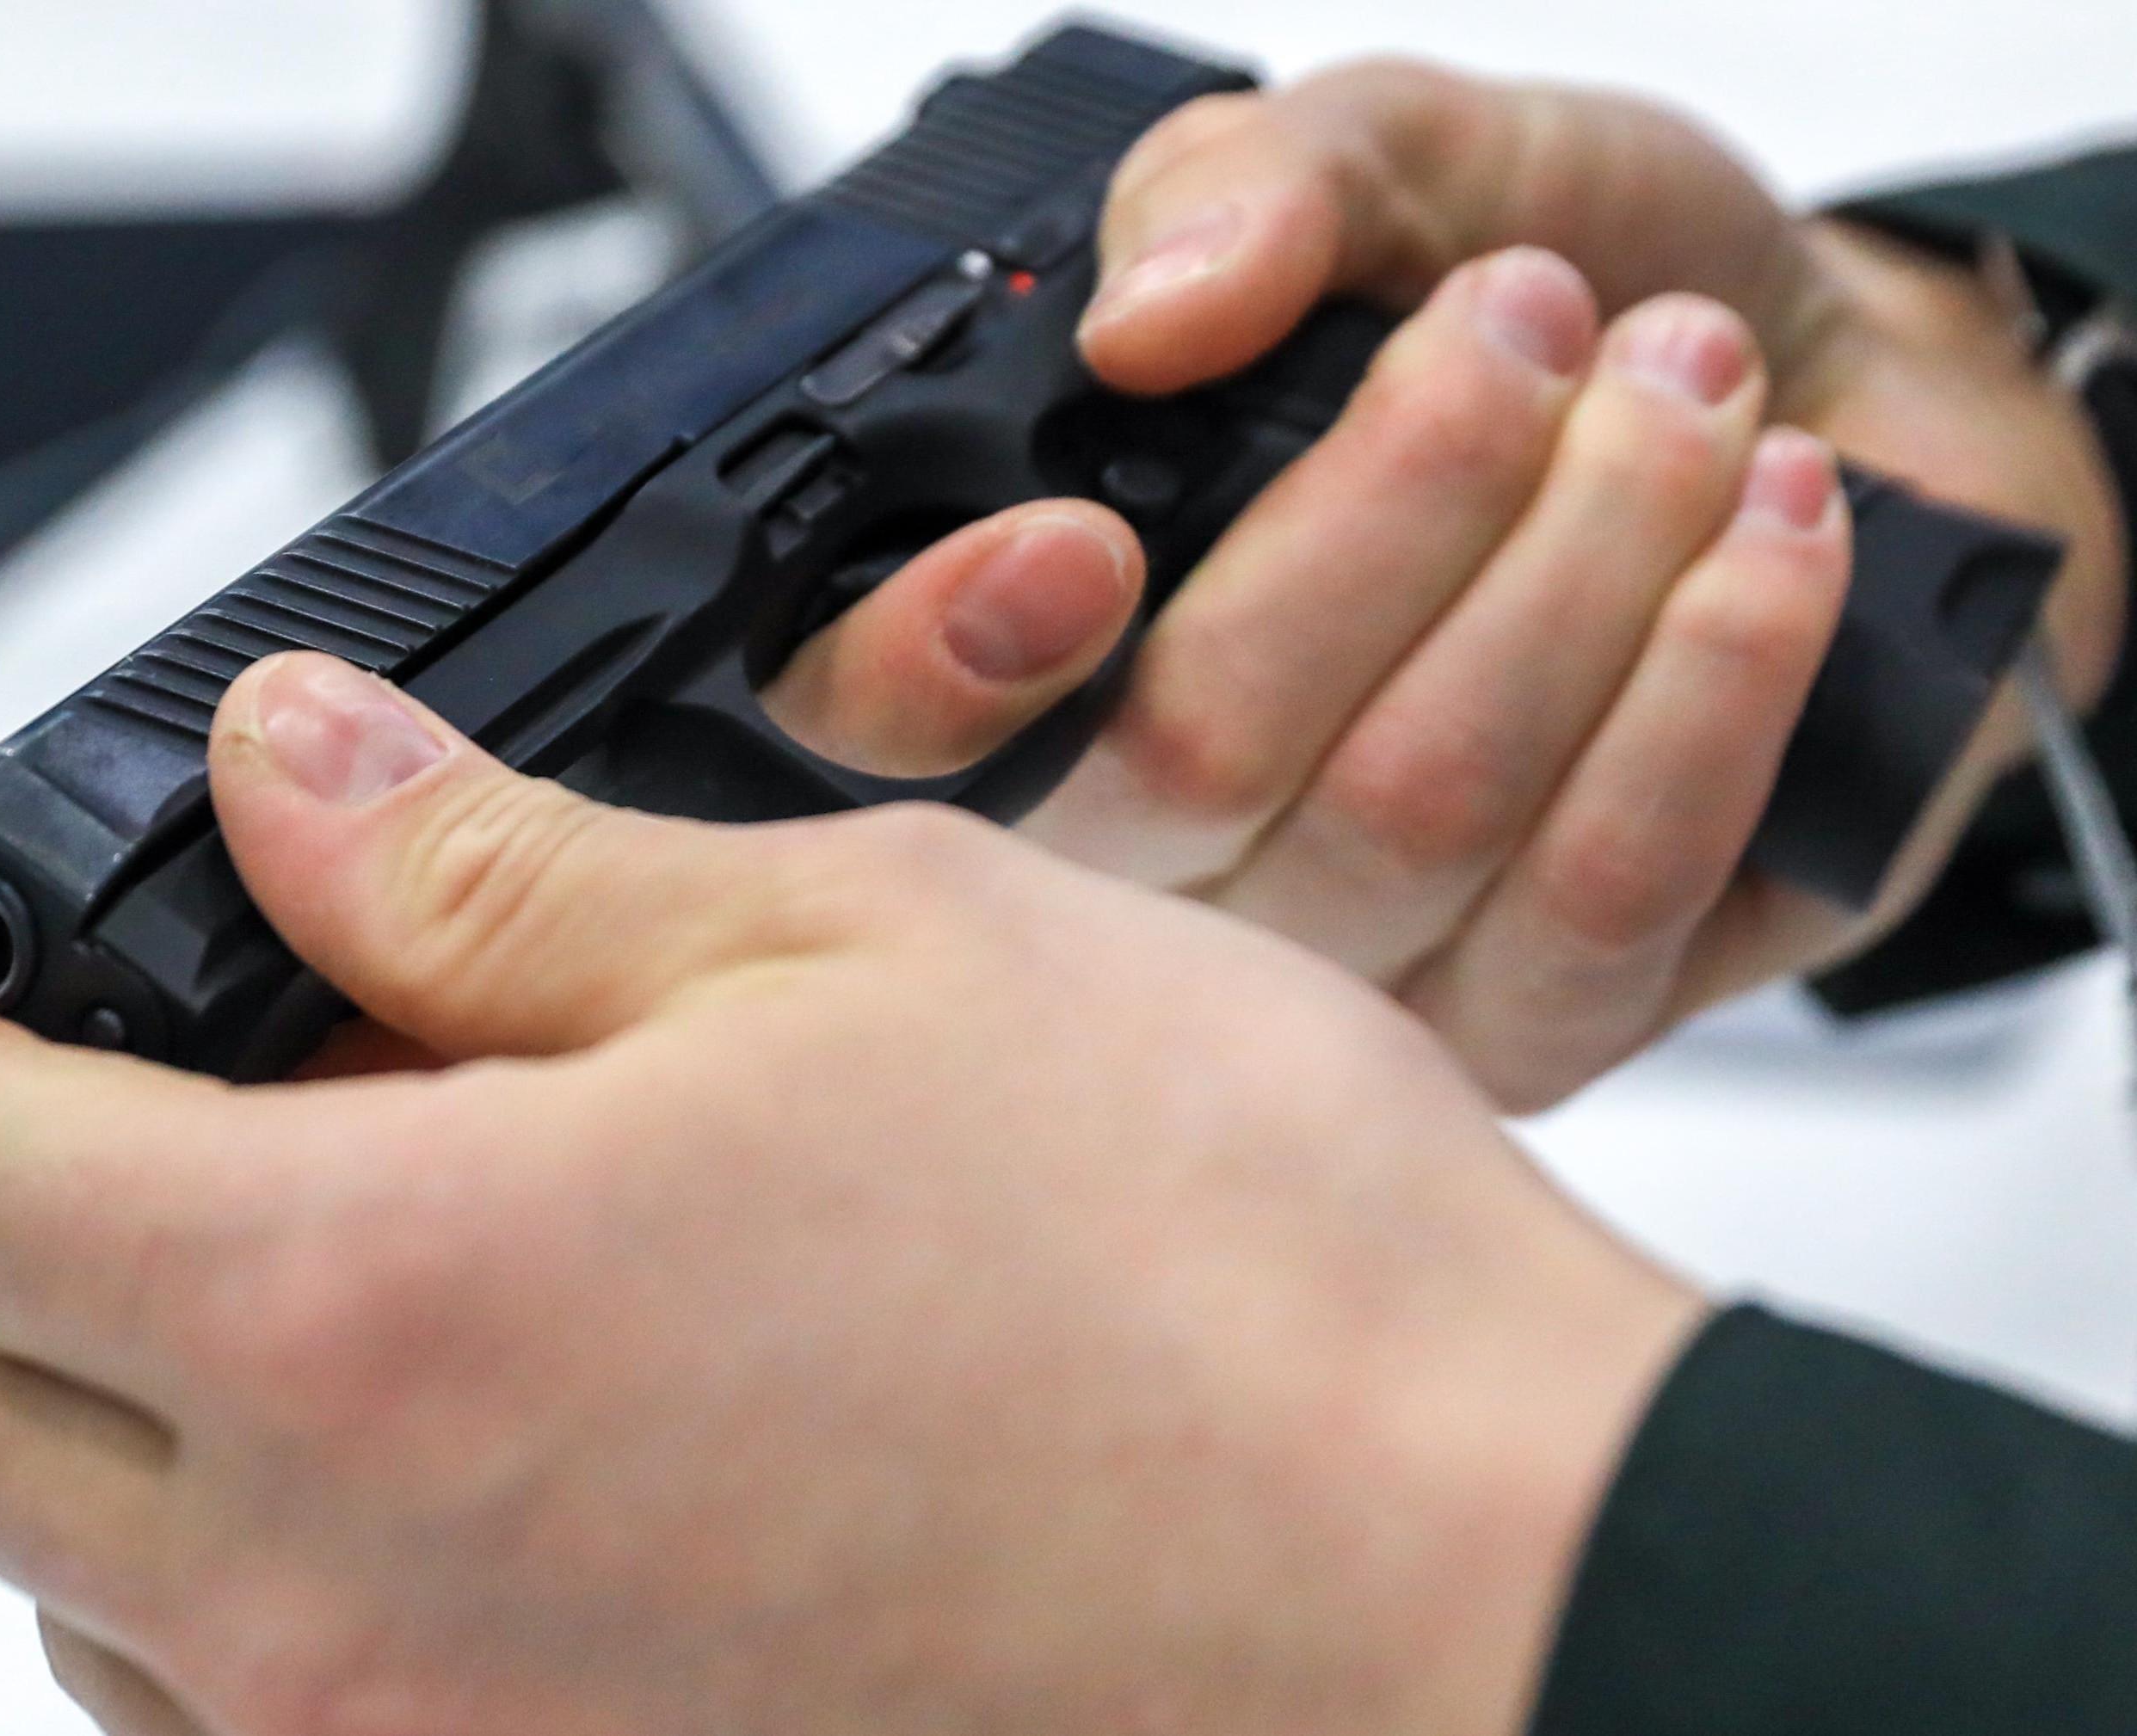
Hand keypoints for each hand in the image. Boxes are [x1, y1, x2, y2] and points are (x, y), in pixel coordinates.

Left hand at [0, 652, 1701, 1735]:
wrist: (1474, 1580)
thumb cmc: (1226, 1280)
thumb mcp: (848, 938)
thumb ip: (491, 876)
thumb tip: (290, 781)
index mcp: (381, 1314)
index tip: (27, 1009)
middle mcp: (359, 1609)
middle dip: (29, 1249)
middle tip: (235, 1124)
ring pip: (104, 1619)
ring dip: (170, 1441)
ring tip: (410, 1297)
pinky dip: (315, 1603)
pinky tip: (522, 1478)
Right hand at [759, 63, 2127, 1108]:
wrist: (1839, 387)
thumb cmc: (1585, 285)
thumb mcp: (1401, 163)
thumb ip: (1250, 185)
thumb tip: (1153, 315)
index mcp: (1064, 644)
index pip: (891, 734)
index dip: (943, 663)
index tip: (1081, 543)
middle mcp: (1172, 846)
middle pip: (1191, 761)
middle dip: (1395, 510)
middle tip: (1535, 319)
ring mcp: (1349, 969)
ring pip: (1409, 813)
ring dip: (1580, 563)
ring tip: (1690, 384)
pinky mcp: (1552, 1018)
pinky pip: (1603, 891)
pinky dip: (1709, 681)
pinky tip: (1774, 536)